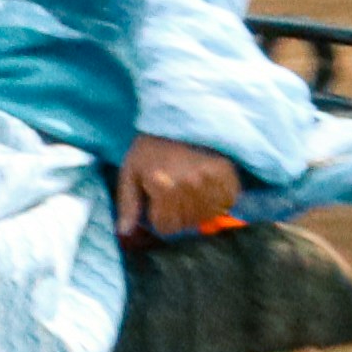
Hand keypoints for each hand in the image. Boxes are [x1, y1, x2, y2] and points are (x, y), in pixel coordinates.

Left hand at [116, 139, 246, 240]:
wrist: (177, 120)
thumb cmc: (150, 150)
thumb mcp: (130, 173)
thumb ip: (127, 204)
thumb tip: (124, 231)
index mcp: (161, 184)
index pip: (166, 226)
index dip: (161, 219)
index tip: (159, 204)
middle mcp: (187, 183)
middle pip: (187, 222)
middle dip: (178, 214)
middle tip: (174, 193)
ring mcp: (209, 178)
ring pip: (207, 215)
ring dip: (199, 209)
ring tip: (190, 190)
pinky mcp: (227, 173)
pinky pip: (226, 203)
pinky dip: (219, 200)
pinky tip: (208, 188)